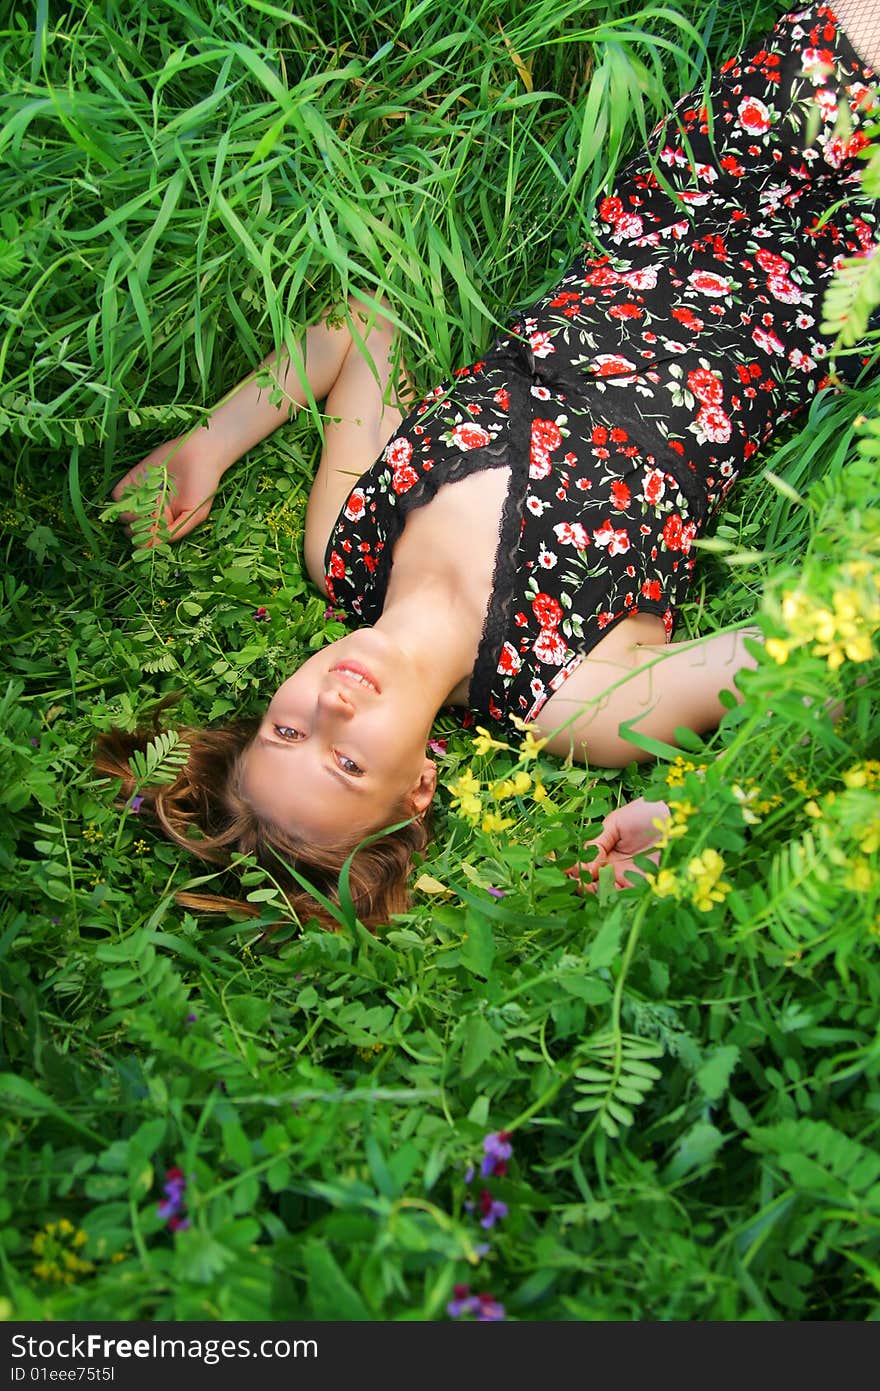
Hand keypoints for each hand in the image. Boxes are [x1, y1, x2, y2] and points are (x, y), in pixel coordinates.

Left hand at [111, 431, 225, 545]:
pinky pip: (118, 494)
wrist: (201, 454)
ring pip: (123, 513)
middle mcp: (152, 511)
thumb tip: (154, 546)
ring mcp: (142, 495)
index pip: (147, 540)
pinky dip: (121, 497)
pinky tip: (137, 494)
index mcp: (166, 522)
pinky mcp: (135, 479)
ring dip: (129, 513)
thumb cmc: (204, 485)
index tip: (149, 534)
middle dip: (136, 528)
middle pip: (133, 529)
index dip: (145, 541)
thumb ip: (177, 530)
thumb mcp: (195, 513)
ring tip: (145, 505)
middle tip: (148, 517)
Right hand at [566, 797, 669, 892]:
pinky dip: (612, 898)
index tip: (566, 869)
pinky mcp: (643, 887)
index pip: (584, 864)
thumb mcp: (615, 822)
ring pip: (605, 893)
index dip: (574, 868)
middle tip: (576, 880)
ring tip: (588, 885)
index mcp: (605, 850)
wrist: (677, 817)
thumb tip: (583, 867)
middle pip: (591, 882)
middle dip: (581, 883)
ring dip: (593, 892)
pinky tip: (603, 892)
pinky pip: (624, 897)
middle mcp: (614, 867)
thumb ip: (597, 843)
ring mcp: (628, 878)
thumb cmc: (646, 813)